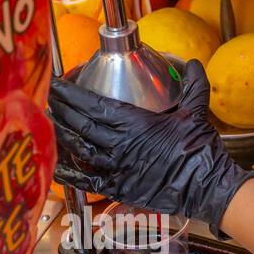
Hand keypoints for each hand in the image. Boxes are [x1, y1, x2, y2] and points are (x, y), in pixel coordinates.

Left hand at [49, 58, 249, 227]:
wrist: (206, 187)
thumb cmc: (200, 150)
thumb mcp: (196, 112)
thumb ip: (192, 85)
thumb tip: (195, 64)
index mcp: (135, 123)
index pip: (93, 104)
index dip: (71, 93)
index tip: (58, 84)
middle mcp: (120, 145)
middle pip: (80, 124)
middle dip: (60, 110)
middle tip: (48, 99)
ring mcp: (117, 168)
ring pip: (80, 149)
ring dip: (62, 135)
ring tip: (48, 123)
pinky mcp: (120, 189)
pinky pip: (87, 181)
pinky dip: (70, 174)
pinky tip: (56, 166)